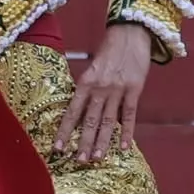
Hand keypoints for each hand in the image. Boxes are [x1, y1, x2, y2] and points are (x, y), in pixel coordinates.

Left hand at [55, 23, 153, 164]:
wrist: (130, 33)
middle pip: (89, 120)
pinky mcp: (134, 90)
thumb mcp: (91, 68)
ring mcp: (118, 90)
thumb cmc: (108, 51)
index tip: (58, 147)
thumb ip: (87, 89)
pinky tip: (125, 147)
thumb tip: (81, 111)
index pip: (72, 112)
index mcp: (85, 82)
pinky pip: (130, 115)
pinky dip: (127, 132)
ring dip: (103, 141)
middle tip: (79, 160)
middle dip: (84, 142)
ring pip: (108, 121)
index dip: (65, 131)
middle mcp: (99, 89)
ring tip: (97, 158)